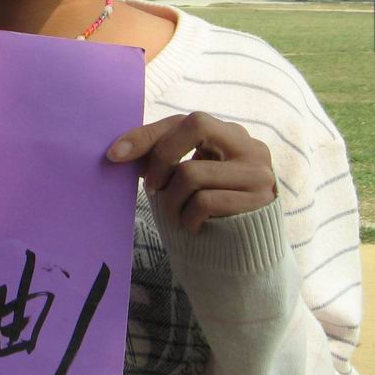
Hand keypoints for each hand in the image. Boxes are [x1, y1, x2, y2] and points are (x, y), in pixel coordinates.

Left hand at [107, 112, 277, 233]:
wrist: (245, 253)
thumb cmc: (207, 211)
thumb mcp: (186, 179)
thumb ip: (163, 160)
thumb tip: (120, 150)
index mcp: (229, 135)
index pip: (182, 121)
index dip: (147, 134)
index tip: (114, 154)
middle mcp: (249, 146)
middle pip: (196, 126)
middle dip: (162, 157)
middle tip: (151, 187)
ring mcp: (257, 172)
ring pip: (192, 172)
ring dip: (171, 201)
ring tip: (175, 215)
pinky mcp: (259, 200)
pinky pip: (204, 202)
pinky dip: (187, 218)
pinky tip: (192, 227)